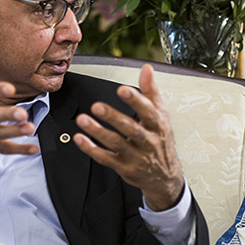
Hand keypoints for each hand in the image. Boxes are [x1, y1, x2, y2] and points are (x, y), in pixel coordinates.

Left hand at [74, 64, 184, 210]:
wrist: (164, 176)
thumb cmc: (160, 140)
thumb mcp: (161, 115)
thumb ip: (151, 91)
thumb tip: (146, 68)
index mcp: (157, 125)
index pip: (148, 112)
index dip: (136, 101)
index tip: (122, 90)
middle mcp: (148, 141)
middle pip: (130, 129)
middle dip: (113, 117)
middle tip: (96, 106)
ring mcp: (136, 156)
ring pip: (115, 144)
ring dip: (98, 132)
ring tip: (83, 119)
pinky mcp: (124, 168)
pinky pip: (106, 158)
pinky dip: (92, 149)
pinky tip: (80, 138)